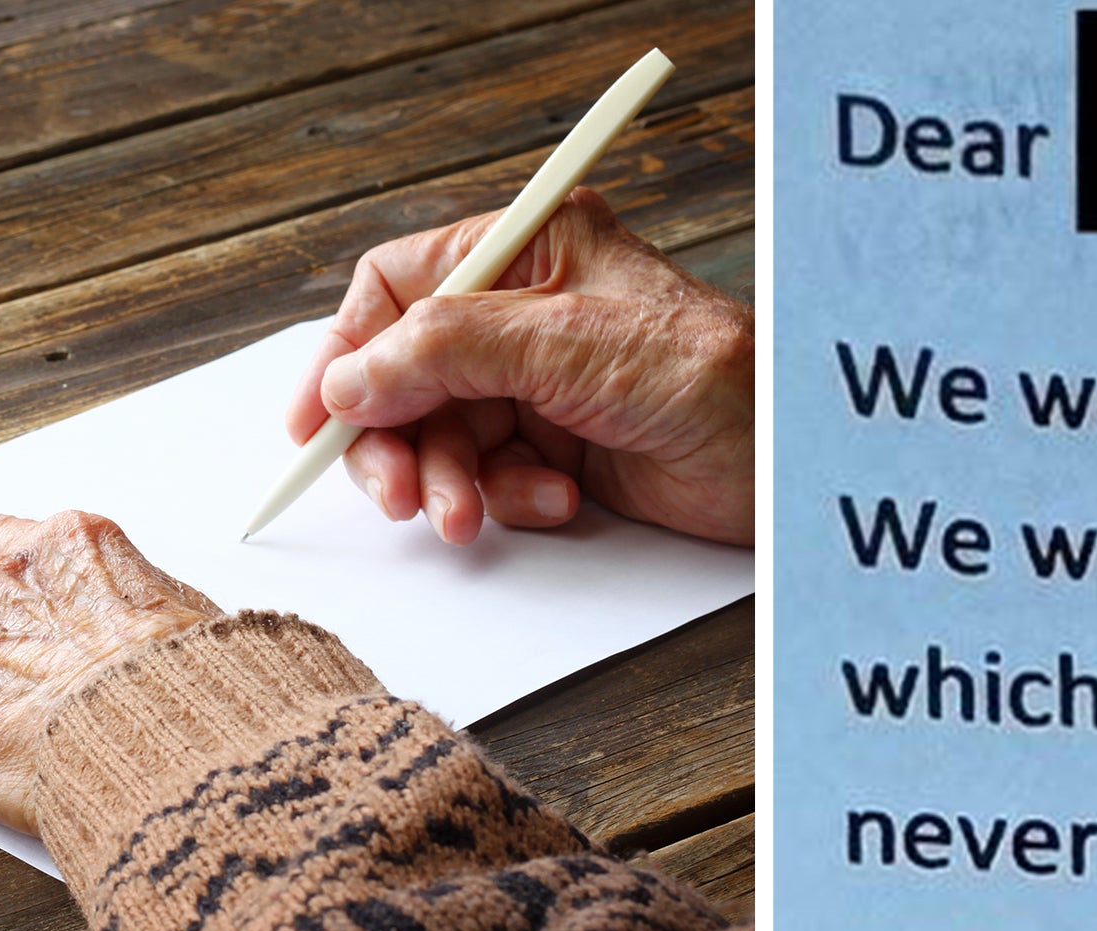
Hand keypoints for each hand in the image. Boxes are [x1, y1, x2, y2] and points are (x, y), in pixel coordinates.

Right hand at [286, 187, 753, 546]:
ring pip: (443, 436)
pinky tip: (554, 497)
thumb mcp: (559, 343)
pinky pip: (491, 476)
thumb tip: (351, 381)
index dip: (347, 354)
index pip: (396, 289)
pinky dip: (508, 497)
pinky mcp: (561, 445)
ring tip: (467, 513)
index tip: (315, 422)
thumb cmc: (704, 371)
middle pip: (406, 375)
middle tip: (395, 493)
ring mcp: (541, 381)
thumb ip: (442, 352)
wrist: (780, 454)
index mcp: (526, 251)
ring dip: (448, 482)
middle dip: (395, 439)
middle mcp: (525, 313)